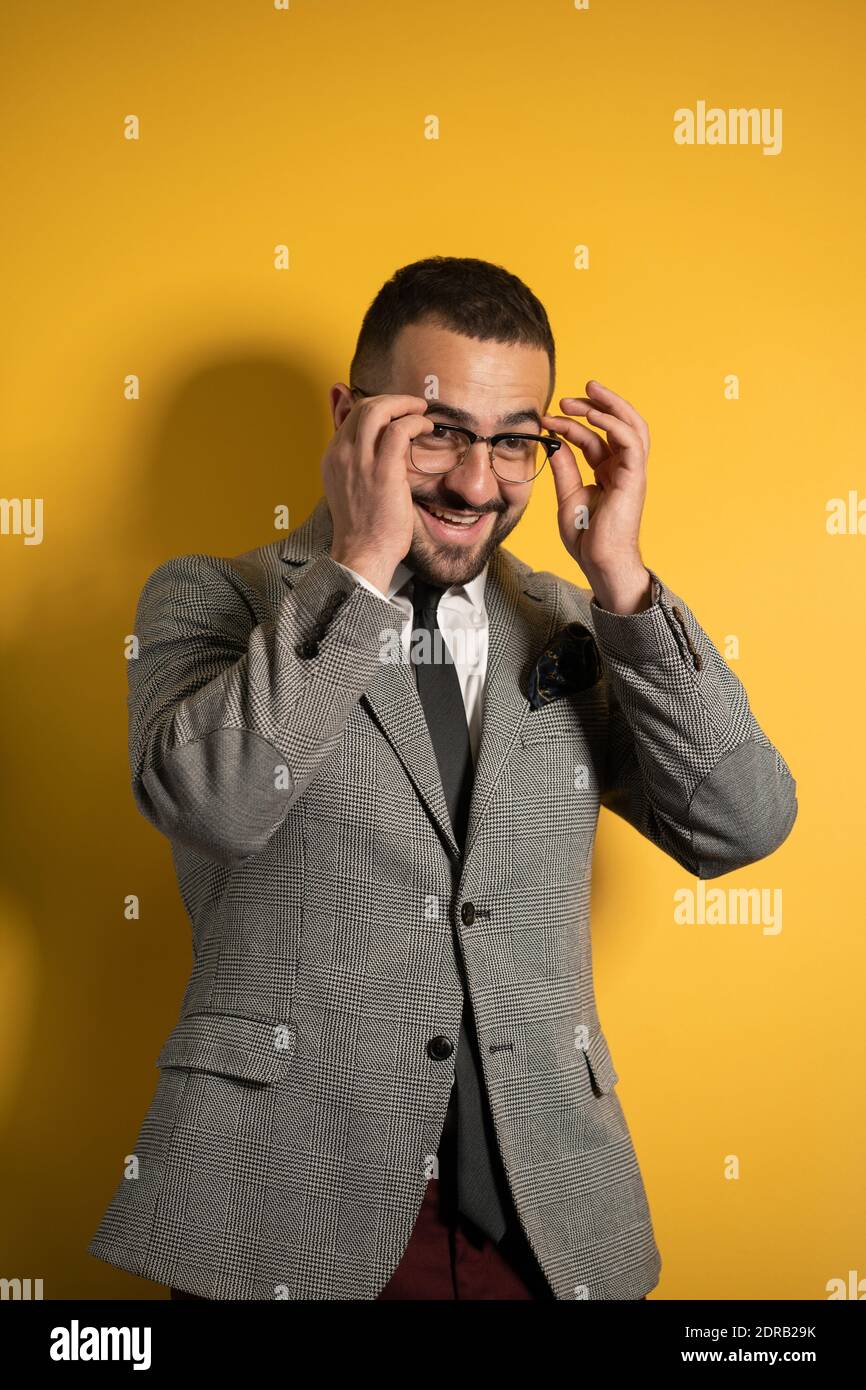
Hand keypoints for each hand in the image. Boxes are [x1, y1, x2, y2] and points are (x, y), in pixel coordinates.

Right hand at [323, 392, 434, 591]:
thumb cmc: (364, 527)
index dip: (378, 406)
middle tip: (412, 406)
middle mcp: (342, 455)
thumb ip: (359, 461)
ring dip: (404, 404)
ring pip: (377, 410)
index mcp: (333, 458)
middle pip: (363, 406)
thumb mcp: (352, 487)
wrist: (362, 554)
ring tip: (421, 412)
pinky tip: (425, 428)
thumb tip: (376, 443)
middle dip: (392, 400)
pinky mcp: (382, 471)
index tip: (397, 411)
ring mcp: (359, 462)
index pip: (352, 415)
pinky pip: (398, 430)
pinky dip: (415, 422)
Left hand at [542, 381, 651, 612]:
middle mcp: (623, 469)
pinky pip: (631, 442)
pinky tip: (594, 416)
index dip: (571, 424)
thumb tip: (553, 441)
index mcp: (609, 473)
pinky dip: (614, 424)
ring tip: (587, 392)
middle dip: (596, 405)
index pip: (593, 438)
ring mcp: (632, 472)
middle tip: (569, 396)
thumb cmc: (588, 538)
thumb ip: (564, 467)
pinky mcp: (634, 478)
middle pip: (617, 424)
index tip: (547, 418)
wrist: (599, 563)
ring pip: (630, 426)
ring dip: (609, 406)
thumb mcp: (568, 496)